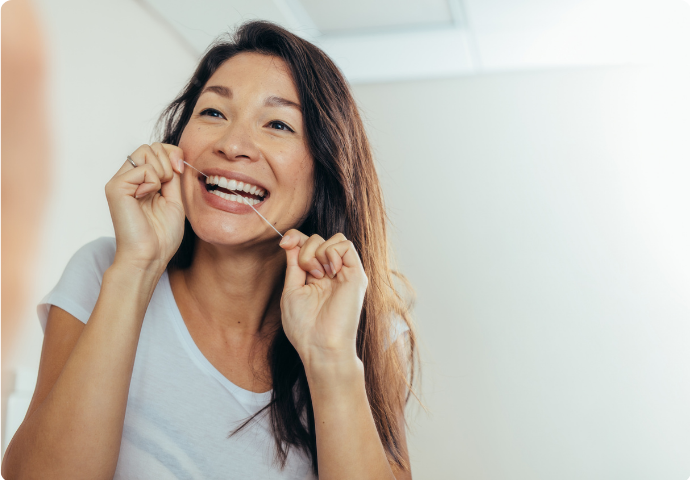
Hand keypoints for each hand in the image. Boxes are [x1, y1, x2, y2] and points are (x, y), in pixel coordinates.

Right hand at [105, 143, 184, 272]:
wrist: (150, 256)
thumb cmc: (161, 236)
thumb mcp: (174, 200)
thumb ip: (173, 176)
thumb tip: (175, 155)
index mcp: (141, 182)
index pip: (156, 150)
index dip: (172, 154)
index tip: (180, 170)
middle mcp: (127, 179)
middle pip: (150, 146)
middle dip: (168, 161)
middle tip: (168, 185)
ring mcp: (120, 182)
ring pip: (145, 151)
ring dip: (162, 171)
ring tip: (157, 193)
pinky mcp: (115, 187)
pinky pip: (143, 168)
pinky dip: (153, 182)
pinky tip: (146, 197)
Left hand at [279, 230, 367, 366]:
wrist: (321, 346)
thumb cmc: (304, 326)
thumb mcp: (292, 290)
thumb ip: (294, 264)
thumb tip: (291, 240)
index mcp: (315, 276)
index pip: (307, 244)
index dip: (295, 237)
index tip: (284, 243)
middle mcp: (331, 272)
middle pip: (318, 238)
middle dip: (305, 249)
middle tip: (307, 274)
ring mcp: (344, 273)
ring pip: (334, 238)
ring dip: (318, 252)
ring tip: (318, 275)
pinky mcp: (356, 275)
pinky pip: (346, 245)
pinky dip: (332, 252)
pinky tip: (330, 271)